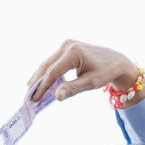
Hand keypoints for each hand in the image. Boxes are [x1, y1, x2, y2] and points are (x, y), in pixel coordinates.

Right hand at [27, 40, 144, 104]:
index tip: (35, 99)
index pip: (53, 72)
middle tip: (28, 97)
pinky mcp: (67, 47)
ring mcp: (67, 44)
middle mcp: (68, 45)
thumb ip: (72, 89)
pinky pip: (53, 61)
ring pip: (47, 63)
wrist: (116, 61)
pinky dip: (46, 72)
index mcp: (73, 53)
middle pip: (46, 65)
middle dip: (36, 82)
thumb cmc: (106, 73)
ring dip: (39, 77)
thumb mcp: (90, 83)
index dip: (42, 86)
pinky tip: (38, 82)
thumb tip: (56, 97)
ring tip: (30, 91)